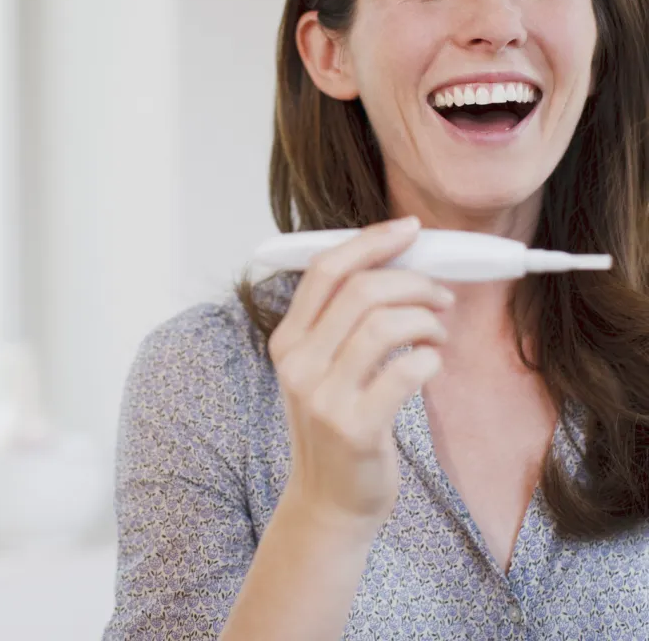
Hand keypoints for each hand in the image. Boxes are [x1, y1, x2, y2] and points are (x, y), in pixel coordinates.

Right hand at [268, 217, 453, 534]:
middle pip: (361, 290)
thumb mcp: (321, 369)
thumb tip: (395, 265)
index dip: (370, 240)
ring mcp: (323, 396)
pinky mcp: (355, 427)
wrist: (329, 500)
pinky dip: (430, 358)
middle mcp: (297, 363)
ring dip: (426, 319)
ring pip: (385, 324)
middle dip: (413, 281)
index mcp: (287, 340)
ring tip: (438, 331)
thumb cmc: (336, 424)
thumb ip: (342, 322)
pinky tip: (432, 363)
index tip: (409, 228)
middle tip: (440, 294)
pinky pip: (405, 371)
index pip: (326, 269)